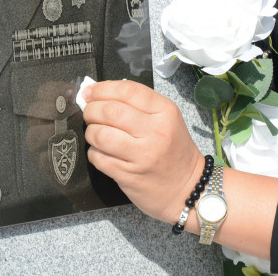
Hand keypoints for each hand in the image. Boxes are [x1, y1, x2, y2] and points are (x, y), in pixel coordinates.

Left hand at [83, 80, 204, 223]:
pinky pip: (98, 157)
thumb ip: (138, 105)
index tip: (90, 91)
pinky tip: (101, 152)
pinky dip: (93, 152)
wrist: (188, 189)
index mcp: (165, 112)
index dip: (103, 88)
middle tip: (89, 112)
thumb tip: (99, 95)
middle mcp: (155, 131)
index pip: (128, 90)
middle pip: (110, 110)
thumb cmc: (174, 151)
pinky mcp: (128, 175)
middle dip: (91, 109)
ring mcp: (142, 155)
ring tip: (95, 133)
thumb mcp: (167, 120)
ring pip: (100, 134)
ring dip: (90, 132)